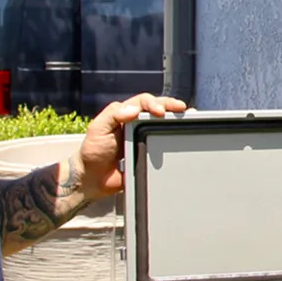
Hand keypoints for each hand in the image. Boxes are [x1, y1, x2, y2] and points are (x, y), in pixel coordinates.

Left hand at [73, 92, 187, 198]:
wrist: (93, 178)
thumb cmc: (93, 151)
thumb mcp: (98, 128)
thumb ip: (113, 115)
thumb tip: (133, 109)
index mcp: (125, 114)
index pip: (143, 102)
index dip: (154, 103)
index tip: (160, 111)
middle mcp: (137, 123)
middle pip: (158, 109)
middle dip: (172, 107)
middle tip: (182, 110)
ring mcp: (145, 138)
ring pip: (164, 125)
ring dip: (177, 120)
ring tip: (188, 118)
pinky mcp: (150, 154)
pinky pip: (164, 146)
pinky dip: (174, 139)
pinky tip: (182, 137)